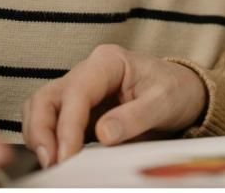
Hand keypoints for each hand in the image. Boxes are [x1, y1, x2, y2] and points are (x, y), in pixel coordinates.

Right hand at [22, 44, 207, 166]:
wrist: (185, 93)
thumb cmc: (176, 90)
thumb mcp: (164, 102)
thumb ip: (135, 117)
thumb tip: (103, 134)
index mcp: (108, 62)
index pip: (76, 92)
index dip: (67, 125)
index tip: (67, 155)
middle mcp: (88, 72)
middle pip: (47, 97)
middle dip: (41, 130)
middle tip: (51, 162)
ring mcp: (80, 91)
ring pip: (41, 108)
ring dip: (38, 135)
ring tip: (51, 163)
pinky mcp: (79, 111)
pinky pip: (50, 122)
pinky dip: (46, 139)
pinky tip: (57, 158)